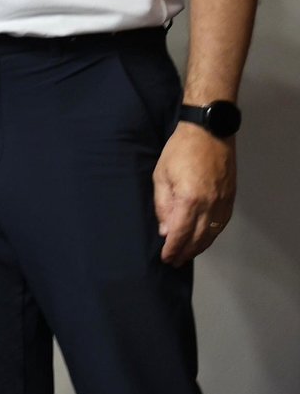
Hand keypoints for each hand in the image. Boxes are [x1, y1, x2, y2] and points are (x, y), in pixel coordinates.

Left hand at [154, 123, 235, 266]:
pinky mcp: (231, 198)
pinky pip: (222, 224)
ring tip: (187, 254)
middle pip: (198, 238)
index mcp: (190, 200)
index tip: (166, 258)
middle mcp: (210, 205)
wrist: (209, 132)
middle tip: (174, 261)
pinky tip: (203, 238)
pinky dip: (212, 235)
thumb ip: (162, 205)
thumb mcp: (161, 175)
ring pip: (213, 234)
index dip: (173, 249)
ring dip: (199, 247)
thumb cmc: (180, 150)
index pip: (180, 233)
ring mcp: (224, 202)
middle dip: (185, 252)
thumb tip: (165, 230)